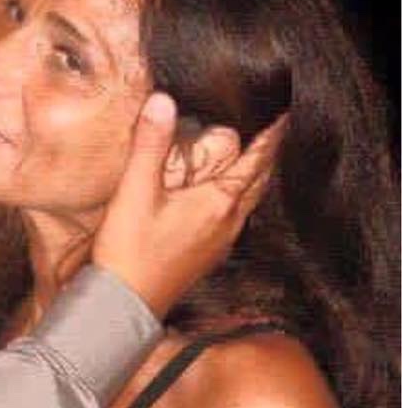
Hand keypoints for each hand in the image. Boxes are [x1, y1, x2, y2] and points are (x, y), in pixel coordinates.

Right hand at [93, 92, 285, 318]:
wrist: (123, 305)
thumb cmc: (130, 252)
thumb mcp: (135, 191)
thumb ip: (150, 144)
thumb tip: (162, 101)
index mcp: (218, 203)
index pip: (256, 160)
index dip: (271, 134)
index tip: (284, 112)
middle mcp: (227, 223)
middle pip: (259, 180)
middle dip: (267, 154)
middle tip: (272, 130)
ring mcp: (219, 241)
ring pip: (248, 201)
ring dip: (253, 177)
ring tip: (250, 158)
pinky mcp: (205, 254)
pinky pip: (233, 217)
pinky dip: (236, 197)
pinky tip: (219, 197)